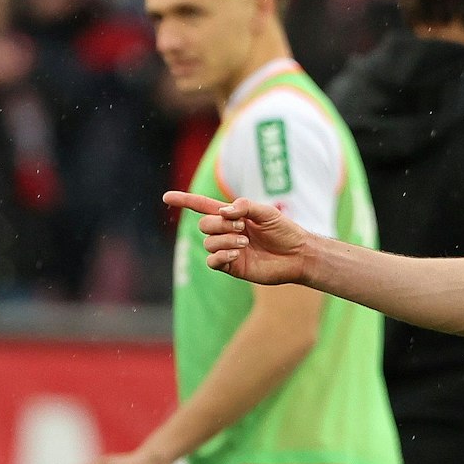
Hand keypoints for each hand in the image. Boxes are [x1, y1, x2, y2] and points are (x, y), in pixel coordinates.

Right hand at [163, 192, 313, 285]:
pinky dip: (220, 256)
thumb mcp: (266, 212)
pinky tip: (236, 254)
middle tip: (242, 226)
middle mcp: (226, 232)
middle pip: (203, 225)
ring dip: (225, 240)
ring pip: (208, 243)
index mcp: (232, 216)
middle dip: (220, 224)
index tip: (166, 197)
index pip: (202, 207)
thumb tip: (222, 211)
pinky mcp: (232, 266)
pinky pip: (212, 261)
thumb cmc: (284, 231)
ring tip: (245, 242)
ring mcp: (228, 250)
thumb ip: (244, 206)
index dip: (184, 201)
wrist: (297, 254)